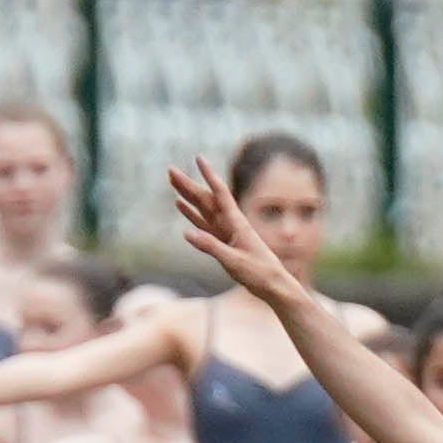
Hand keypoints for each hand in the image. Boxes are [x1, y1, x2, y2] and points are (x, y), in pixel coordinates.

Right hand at [166, 157, 308, 308]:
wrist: (272, 284)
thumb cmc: (258, 272)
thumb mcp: (233, 261)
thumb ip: (210, 246)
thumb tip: (186, 233)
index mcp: (236, 223)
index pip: (220, 193)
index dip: (209, 175)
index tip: (198, 158)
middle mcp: (229, 222)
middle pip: (205, 198)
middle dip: (188, 184)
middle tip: (170, 170)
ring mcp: (224, 231)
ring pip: (201, 208)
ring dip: (187, 195)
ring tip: (172, 181)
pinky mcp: (221, 241)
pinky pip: (202, 223)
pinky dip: (190, 214)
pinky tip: (180, 205)